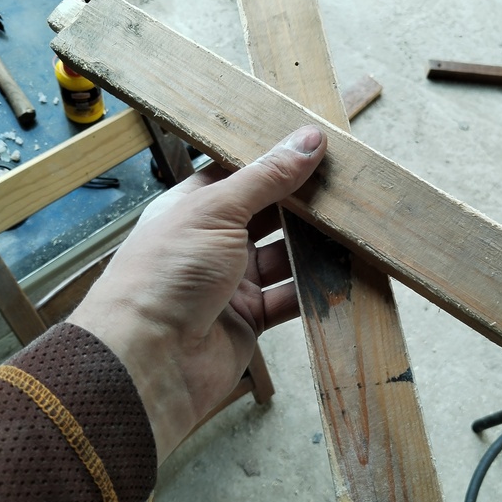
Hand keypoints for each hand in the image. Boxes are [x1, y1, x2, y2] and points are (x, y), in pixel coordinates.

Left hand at [68, 125, 326, 462]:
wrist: (148, 361)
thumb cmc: (165, 275)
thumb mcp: (215, 211)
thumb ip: (265, 178)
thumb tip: (307, 140)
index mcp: (192, 208)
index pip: (239, 175)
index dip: (275, 161)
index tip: (317, 146)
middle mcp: (211, 243)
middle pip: (267, 215)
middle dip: (303, 203)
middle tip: (346, 185)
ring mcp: (232, 283)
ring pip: (284, 257)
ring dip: (314, 246)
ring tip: (354, 225)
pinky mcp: (251, 319)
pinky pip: (290, 298)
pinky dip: (314, 289)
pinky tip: (342, 272)